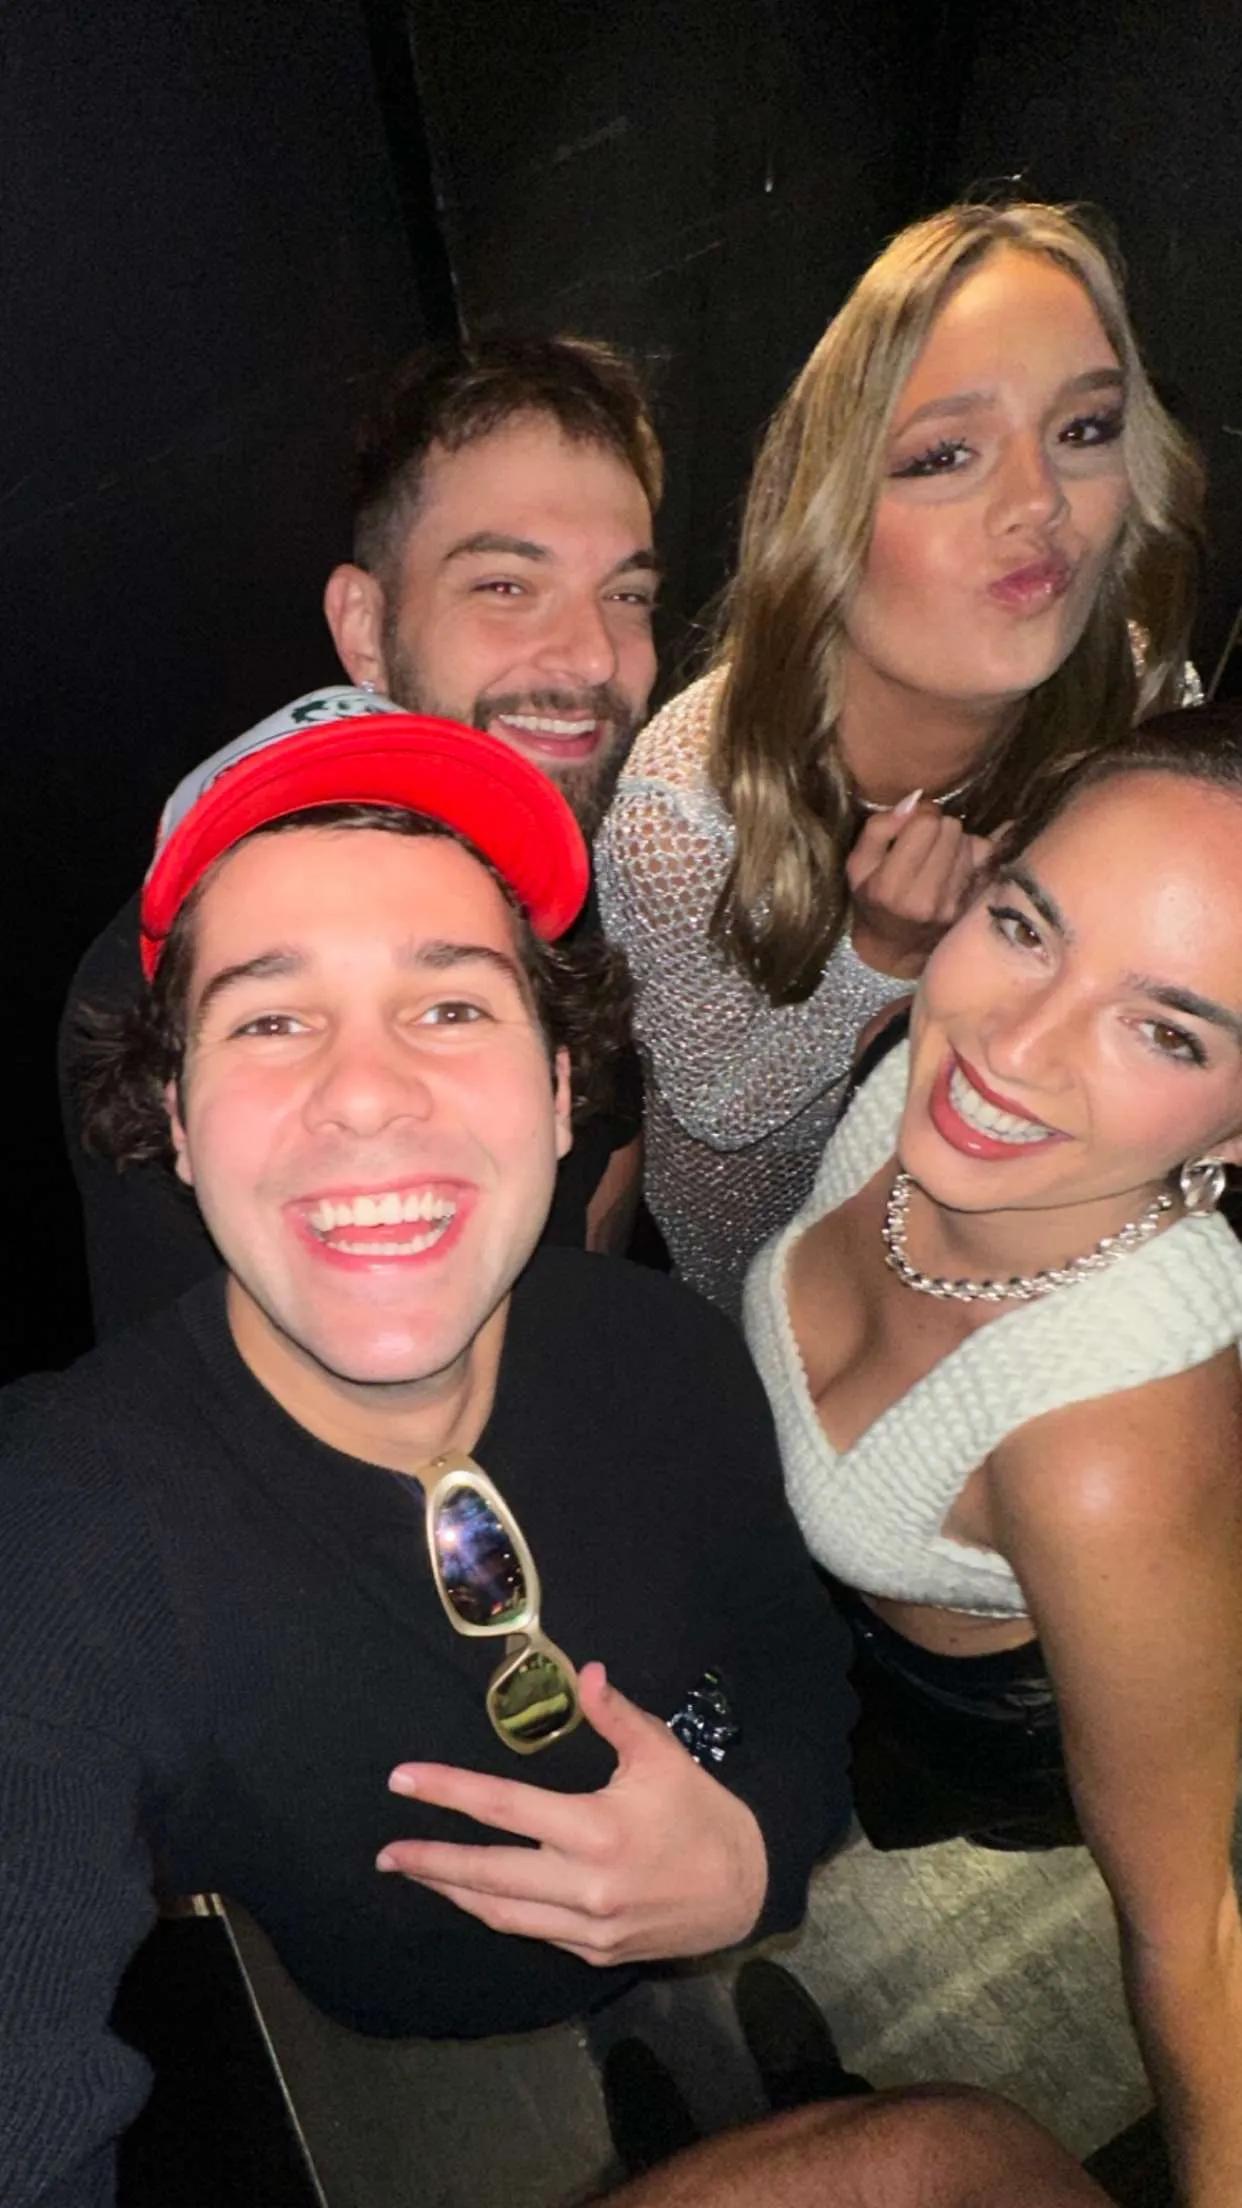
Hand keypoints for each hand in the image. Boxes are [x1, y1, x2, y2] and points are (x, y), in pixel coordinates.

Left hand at [375, 1662, 767, 1965]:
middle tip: (386, 1854)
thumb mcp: (662, 1754)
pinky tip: (477, 1895)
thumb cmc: (701, 1812)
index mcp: (595, 1830)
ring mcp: (587, 1927)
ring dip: (454, 1892)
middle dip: (430, 1862)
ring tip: (417, 1874)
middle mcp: (583, 1886)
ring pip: (501, 1913)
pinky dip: (498, 1911)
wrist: (745, 1889)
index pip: (502, 1807)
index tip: (403, 1781)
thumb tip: (585, 1672)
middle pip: (487, 1875)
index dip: (448, 1792)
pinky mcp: (594, 1952)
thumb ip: (616, 1715)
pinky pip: (533, 1932)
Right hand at [847, 792, 993, 977]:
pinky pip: (986, 858)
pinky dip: (972, 855)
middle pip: (951, 828)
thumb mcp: (858, 865)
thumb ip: (879, 828)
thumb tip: (914, 801)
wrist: (895, 949)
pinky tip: (955, 865)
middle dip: (938, 827)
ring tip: (937, 856)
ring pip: (969, 841)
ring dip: (955, 841)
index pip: (926, 823)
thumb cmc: (872, 900)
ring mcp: (954, 904)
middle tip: (925, 841)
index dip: (920, 814)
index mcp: (891, 886)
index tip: (912, 823)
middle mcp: (926, 898)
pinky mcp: (973, 906)